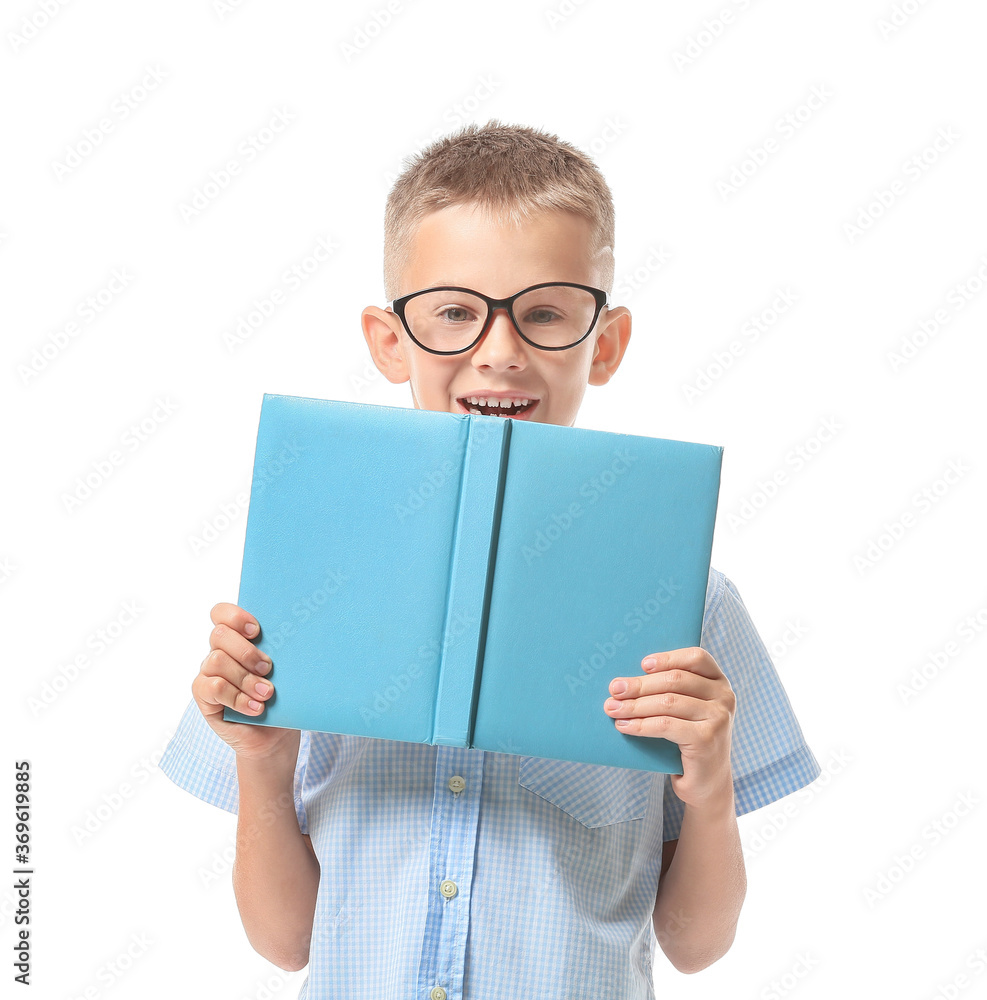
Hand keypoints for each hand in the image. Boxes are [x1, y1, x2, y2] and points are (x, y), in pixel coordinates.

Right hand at [191, 602, 298, 761]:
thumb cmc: (283, 697)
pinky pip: (211, 687)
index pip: (221, 613)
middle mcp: (220, 651)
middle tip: (268, 668)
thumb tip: (300, 633)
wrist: (275, 735)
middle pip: (220, 634)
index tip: (257, 630)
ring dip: (245, 678)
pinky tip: (256, 708)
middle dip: (246, 651)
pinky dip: (236, 697)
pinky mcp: (204, 696)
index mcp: (239, 638)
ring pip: (216, 660)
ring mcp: (209, 672)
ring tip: (267, 693)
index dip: (235, 616)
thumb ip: (281, 651)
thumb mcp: (285, 671)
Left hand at [604, 647, 735, 808]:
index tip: (642, 664)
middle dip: (640, 684)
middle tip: (614, 689)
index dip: (668, 658)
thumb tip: (626, 679)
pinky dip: (641, 725)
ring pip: (668, 702)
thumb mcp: (686, 710)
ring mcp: (718, 718)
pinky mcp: (706, 740)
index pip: (696, 658)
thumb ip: (671, 690)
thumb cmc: (689, 740)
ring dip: (635, 706)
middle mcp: (724, 697)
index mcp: (719, 682)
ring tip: (612, 709)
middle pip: (676, 680)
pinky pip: (665, 725)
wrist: (707, 783)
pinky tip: (624, 726)